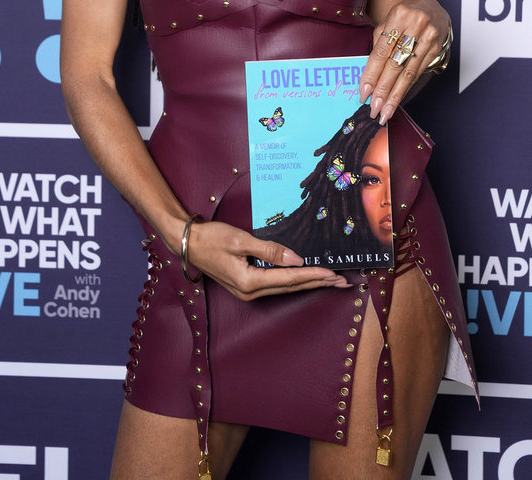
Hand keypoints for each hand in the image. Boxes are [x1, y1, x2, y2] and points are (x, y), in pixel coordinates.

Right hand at [186, 220, 350, 300]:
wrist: (188, 243)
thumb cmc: (211, 238)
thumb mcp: (240, 240)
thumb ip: (269, 250)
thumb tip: (296, 258)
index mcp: (249, 282)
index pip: (289, 278)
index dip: (313, 275)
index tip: (333, 273)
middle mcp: (250, 292)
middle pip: (291, 287)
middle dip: (318, 283)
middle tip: (343, 282)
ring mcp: (248, 291)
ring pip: (285, 287)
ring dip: (309, 282)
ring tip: (331, 280)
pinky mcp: (246, 285)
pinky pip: (276, 284)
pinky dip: (294, 280)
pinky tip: (305, 277)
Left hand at [359, 0, 449, 125]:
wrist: (431, 7)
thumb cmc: (404, 15)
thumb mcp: (388, 21)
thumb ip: (379, 44)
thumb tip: (368, 74)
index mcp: (398, 16)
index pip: (381, 52)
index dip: (371, 74)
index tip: (364, 93)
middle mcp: (416, 26)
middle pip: (396, 64)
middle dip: (383, 90)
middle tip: (374, 108)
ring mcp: (429, 38)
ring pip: (409, 72)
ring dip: (396, 94)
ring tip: (386, 111)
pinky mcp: (437, 49)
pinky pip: (419, 72)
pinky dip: (407, 87)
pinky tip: (398, 98)